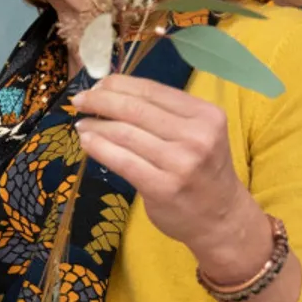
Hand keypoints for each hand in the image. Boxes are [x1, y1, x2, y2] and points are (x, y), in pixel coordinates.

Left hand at [73, 74, 271, 282]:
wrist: (222, 218)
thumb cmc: (203, 172)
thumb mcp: (199, 134)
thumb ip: (165, 114)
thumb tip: (114, 92)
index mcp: (206, 115)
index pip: (153, 90)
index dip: (119, 84)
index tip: (98, 83)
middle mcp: (196, 135)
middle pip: (135, 109)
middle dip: (101, 100)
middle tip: (80, 100)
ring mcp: (180, 162)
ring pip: (124, 134)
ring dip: (96, 125)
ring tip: (82, 123)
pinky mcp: (162, 187)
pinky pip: (121, 161)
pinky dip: (99, 148)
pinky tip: (87, 142)